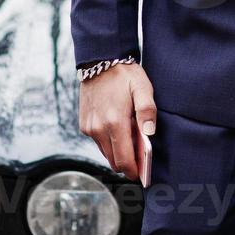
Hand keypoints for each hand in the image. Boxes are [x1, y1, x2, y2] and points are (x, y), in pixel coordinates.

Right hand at [80, 63, 155, 180]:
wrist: (99, 60)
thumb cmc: (124, 74)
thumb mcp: (143, 88)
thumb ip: (147, 112)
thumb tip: (149, 134)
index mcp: (114, 122)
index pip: (124, 160)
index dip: (134, 171)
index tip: (143, 174)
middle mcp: (99, 129)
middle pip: (114, 161)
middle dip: (128, 163)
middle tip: (140, 155)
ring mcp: (89, 128)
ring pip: (106, 153)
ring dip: (118, 151)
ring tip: (131, 138)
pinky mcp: (84, 125)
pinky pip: (99, 142)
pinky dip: (109, 141)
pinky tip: (118, 128)